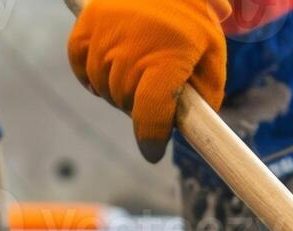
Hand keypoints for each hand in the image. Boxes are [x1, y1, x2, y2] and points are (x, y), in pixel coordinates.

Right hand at [67, 0, 230, 162]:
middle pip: (125, 103)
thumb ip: (206, 95)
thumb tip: (191, 129)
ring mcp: (103, 37)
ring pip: (102, 88)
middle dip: (139, 106)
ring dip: (117, 89)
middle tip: (152, 88)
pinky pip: (81, 70)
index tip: (152, 152)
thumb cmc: (191, 17)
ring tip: (136, 68)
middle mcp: (130, 48)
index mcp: (167, 56)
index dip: (151, 138)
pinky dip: (93, 74)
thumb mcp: (211, 54)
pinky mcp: (84, 28)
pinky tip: (112, 63)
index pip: (150, 113)